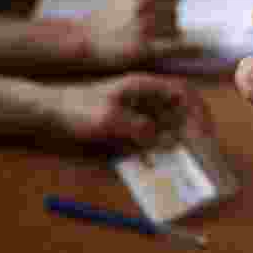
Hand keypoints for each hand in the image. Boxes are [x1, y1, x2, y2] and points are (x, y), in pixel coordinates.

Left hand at [44, 73, 213, 146]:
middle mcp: (143, 99)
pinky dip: (158, 151)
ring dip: (176, 144)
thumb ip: (137, 128)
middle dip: (192, 131)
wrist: (48, 112)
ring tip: (184, 163)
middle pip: (179, 112)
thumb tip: (162, 140)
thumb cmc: (76, 109)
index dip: (198, 111)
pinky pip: (150, 140)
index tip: (204, 133)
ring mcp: (135, 113)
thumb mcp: (107, 119)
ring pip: (167, 127)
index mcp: (143, 87)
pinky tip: (159, 165)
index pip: (182, 93)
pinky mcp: (126, 128)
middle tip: (199, 155)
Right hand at [81, 0, 197, 68]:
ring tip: (152, 41)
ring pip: (175, 30)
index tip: (167, 16)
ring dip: (171, 37)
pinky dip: (192, 48)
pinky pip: (177, 46)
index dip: (172, 8)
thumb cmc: (104, 20)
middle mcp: (144, 6)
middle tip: (154, 33)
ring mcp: (145, 27)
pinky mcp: (145, 48)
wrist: (85, 41)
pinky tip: (202, 49)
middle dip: (169, 23)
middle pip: (175, 14)